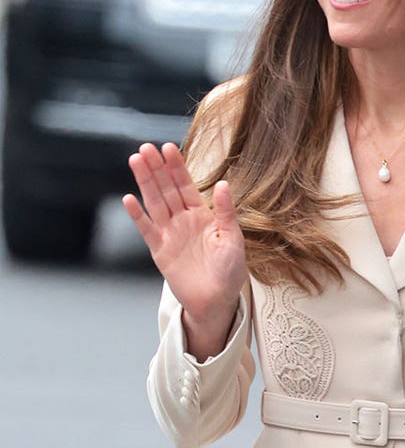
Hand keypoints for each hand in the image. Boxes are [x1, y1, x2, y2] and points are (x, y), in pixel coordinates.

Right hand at [123, 142, 246, 358]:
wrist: (217, 300)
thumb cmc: (230, 270)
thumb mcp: (233, 238)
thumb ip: (225, 212)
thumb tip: (223, 184)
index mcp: (202, 215)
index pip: (186, 185)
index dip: (177, 167)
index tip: (168, 147)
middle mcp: (183, 220)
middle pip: (166, 189)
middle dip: (156, 168)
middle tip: (145, 147)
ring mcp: (169, 234)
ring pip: (154, 203)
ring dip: (145, 182)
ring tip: (135, 161)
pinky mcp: (159, 251)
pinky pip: (146, 230)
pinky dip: (137, 215)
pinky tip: (129, 199)